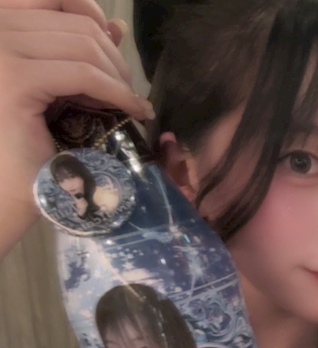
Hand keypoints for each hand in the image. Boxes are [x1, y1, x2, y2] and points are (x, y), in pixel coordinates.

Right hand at [0, 0, 152, 239]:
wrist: (4, 189)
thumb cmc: (25, 143)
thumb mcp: (56, 86)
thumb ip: (75, 51)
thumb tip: (115, 26)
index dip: (91, 17)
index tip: (112, 51)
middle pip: (74, 23)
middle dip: (112, 57)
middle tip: (126, 92)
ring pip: (83, 46)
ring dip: (118, 77)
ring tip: (129, 104)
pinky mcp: (15, 80)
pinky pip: (84, 74)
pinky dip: (118, 93)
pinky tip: (134, 111)